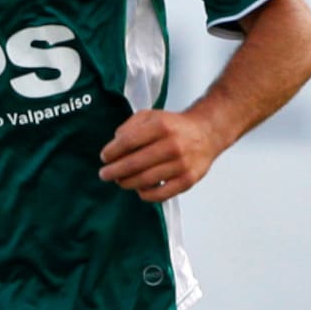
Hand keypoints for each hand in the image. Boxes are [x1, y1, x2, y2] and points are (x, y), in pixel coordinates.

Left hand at [98, 109, 218, 201]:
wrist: (206, 133)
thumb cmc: (173, 126)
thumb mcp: (151, 116)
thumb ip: (130, 126)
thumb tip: (115, 143)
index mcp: (161, 126)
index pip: (128, 142)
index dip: (112, 152)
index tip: (104, 157)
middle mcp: (172, 145)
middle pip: (134, 163)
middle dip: (114, 171)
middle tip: (104, 174)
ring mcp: (181, 165)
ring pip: (145, 180)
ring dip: (127, 183)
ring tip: (119, 181)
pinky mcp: (188, 181)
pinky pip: (161, 194)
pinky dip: (145, 194)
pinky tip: (139, 189)